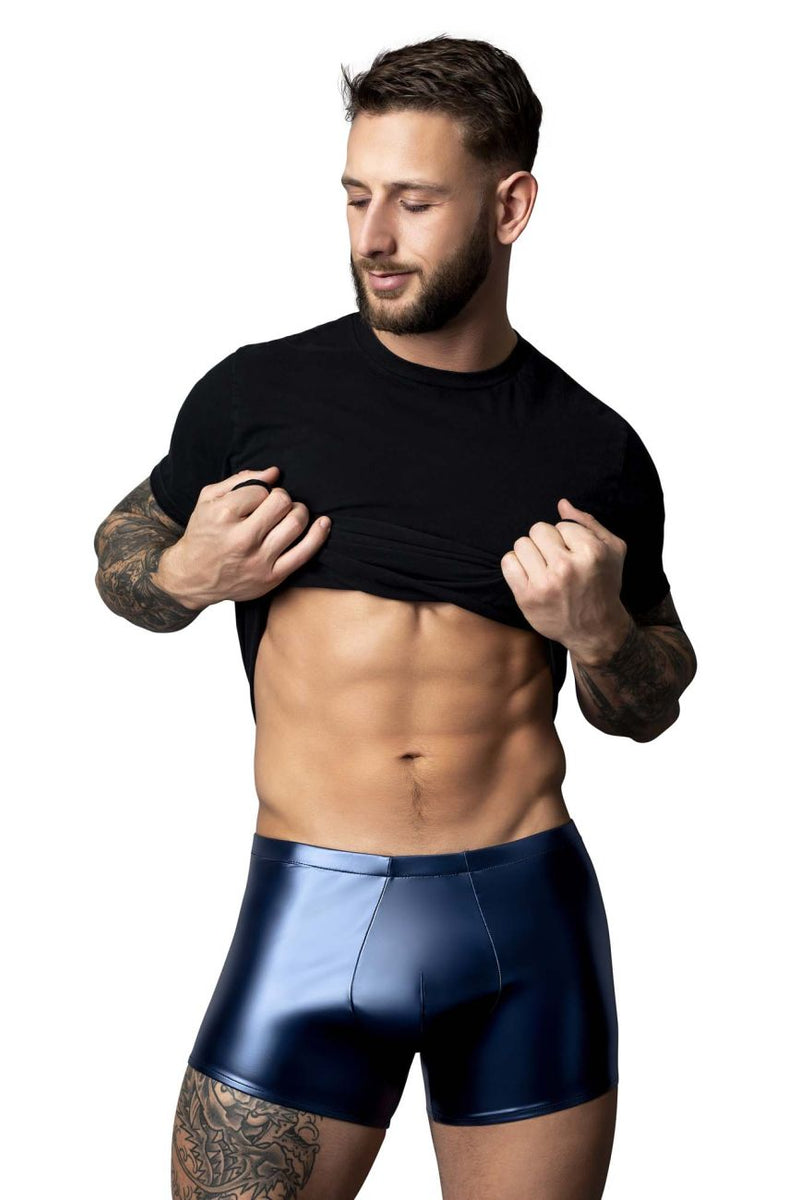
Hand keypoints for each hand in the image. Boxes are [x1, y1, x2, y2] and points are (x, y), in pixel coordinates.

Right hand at [157, 467, 331, 609]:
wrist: (192, 577)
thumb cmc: (202, 534)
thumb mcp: (208, 500)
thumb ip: (240, 480)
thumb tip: (274, 472)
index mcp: (223, 516)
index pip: (260, 490)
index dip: (261, 491)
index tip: (254, 500)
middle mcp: (241, 539)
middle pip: (281, 502)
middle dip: (282, 498)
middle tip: (275, 503)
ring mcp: (258, 560)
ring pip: (296, 523)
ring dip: (298, 511)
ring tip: (290, 513)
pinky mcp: (271, 577)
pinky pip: (305, 553)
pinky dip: (319, 534)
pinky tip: (323, 523)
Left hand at [500, 497, 631, 661]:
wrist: (595, 629)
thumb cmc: (604, 585)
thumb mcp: (612, 550)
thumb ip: (588, 523)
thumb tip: (562, 504)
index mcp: (591, 552)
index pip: (561, 524)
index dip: (567, 537)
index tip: (574, 554)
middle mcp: (567, 567)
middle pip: (538, 530)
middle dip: (546, 541)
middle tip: (556, 559)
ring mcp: (545, 584)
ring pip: (521, 544)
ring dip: (530, 552)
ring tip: (543, 566)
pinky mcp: (527, 598)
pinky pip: (508, 563)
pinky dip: (515, 565)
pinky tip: (530, 574)